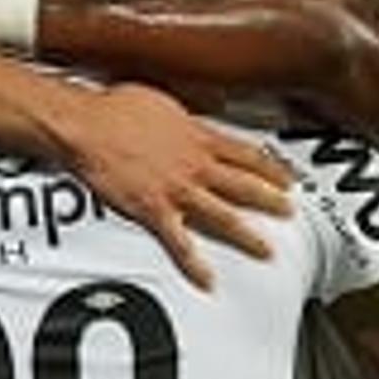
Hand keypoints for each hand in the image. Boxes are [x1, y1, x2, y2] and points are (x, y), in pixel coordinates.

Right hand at [48, 81, 294, 290]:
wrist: (89, 126)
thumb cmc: (117, 109)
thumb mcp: (164, 100)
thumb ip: (189, 113)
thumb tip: (202, 109)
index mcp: (198, 137)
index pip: (246, 154)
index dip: (271, 168)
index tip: (286, 179)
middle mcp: (194, 164)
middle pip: (244, 186)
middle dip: (271, 201)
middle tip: (289, 213)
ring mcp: (177, 189)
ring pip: (223, 215)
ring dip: (247, 235)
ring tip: (266, 250)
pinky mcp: (154, 209)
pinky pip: (179, 241)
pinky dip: (194, 263)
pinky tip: (207, 278)